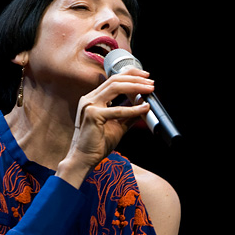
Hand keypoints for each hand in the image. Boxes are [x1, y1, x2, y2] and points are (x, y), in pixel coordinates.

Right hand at [56, 68, 154, 187]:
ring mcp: (89, 105)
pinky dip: (133, 109)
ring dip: (135, 86)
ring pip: (115, 88)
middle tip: (150, 81)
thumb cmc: (97, 143)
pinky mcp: (93, 116)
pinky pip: (117, 110)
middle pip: (114, 80)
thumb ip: (129, 115)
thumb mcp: (118, 126)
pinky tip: (143, 108)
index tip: (144, 76)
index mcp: (93, 99)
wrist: (84, 159)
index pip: (113, 80)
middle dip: (135, 78)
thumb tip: (144, 106)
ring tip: (149, 89)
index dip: (129, 75)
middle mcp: (90, 99)